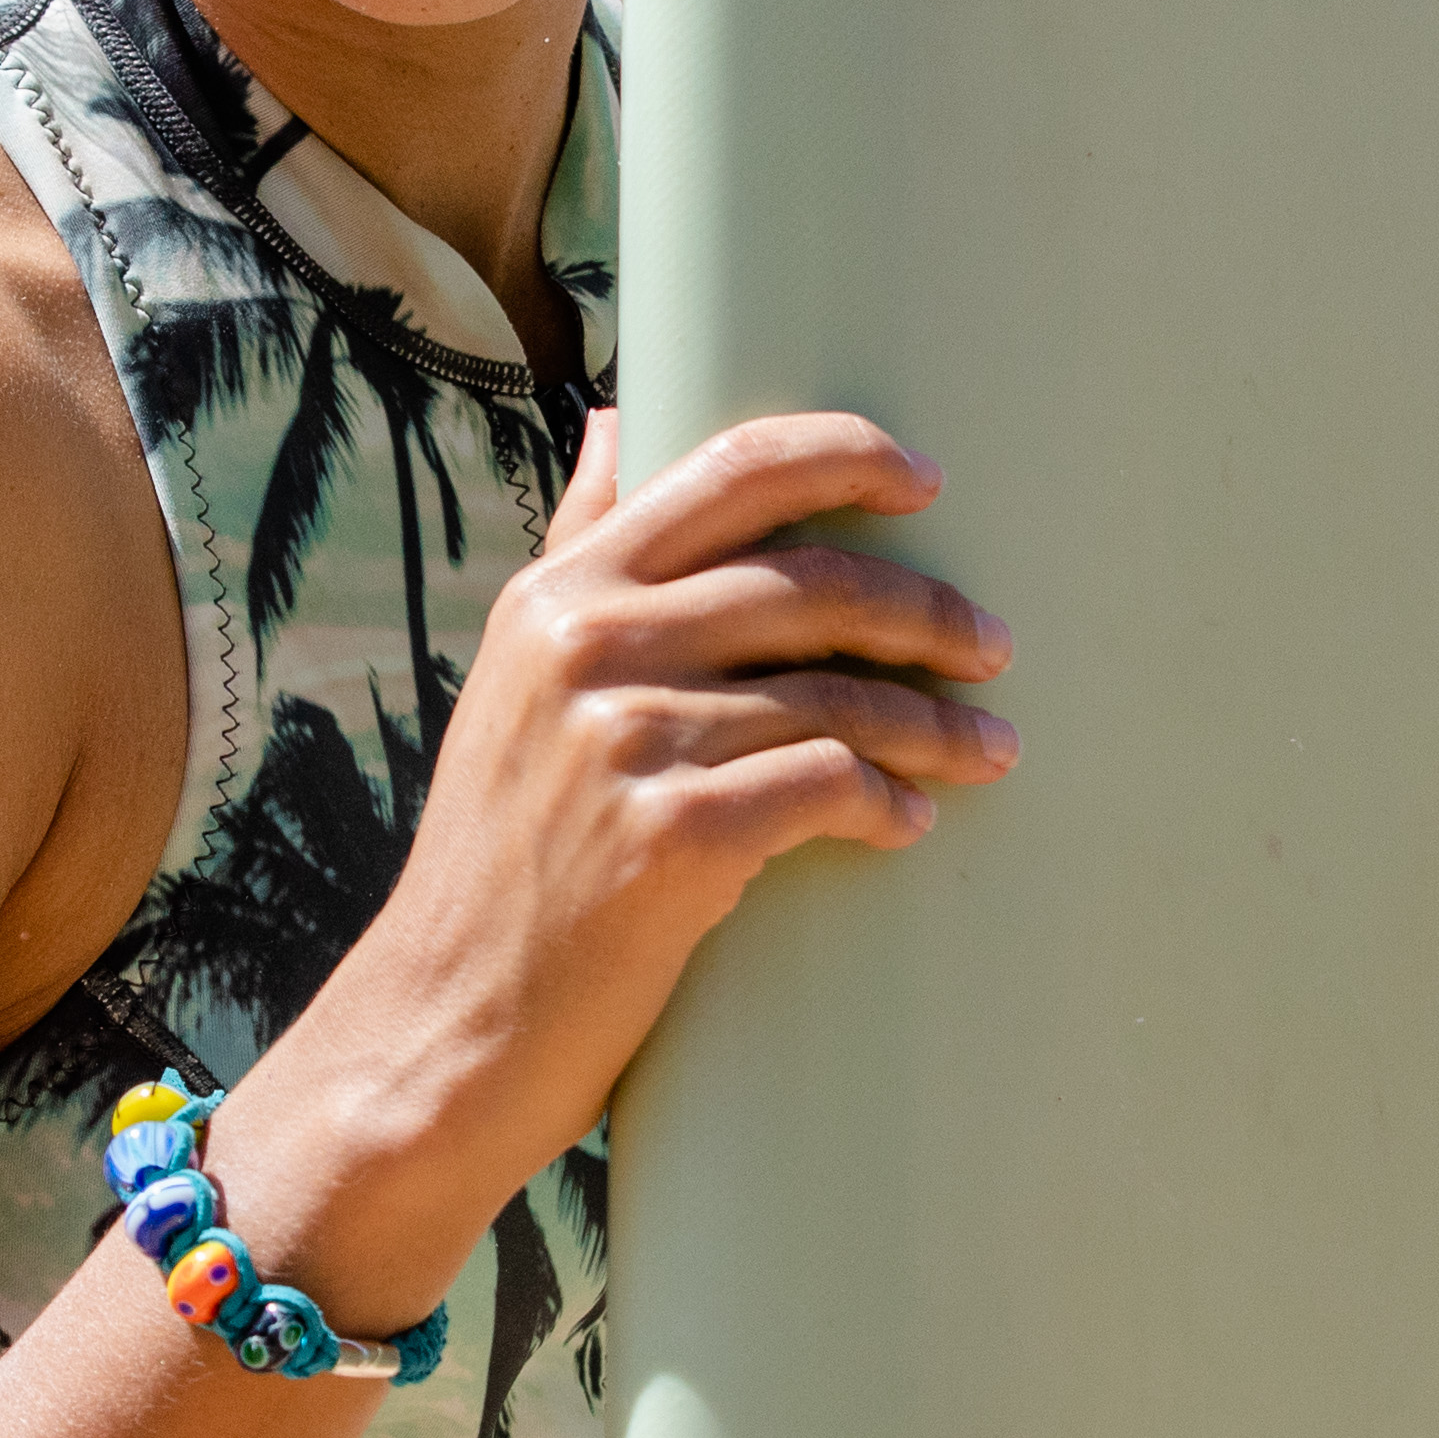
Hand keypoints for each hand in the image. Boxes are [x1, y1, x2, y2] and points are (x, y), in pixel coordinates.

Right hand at [227, 408, 1016, 1314]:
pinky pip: (829, 786)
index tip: (924, 480)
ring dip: (935, 723)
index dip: (847, 456)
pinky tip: (909, 822)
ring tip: (989, 748)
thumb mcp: (514, 681)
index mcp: (558, 595)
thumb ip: (575, 550)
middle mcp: (588, 647)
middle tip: (989, 646)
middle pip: (810, 582)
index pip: (730, 471)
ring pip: (837, 693)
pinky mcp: (672, 836)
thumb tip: (616, 418)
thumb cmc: (499, 858)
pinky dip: (888, 803)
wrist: (449, 1018)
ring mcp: (627, 740)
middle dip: (926, 610)